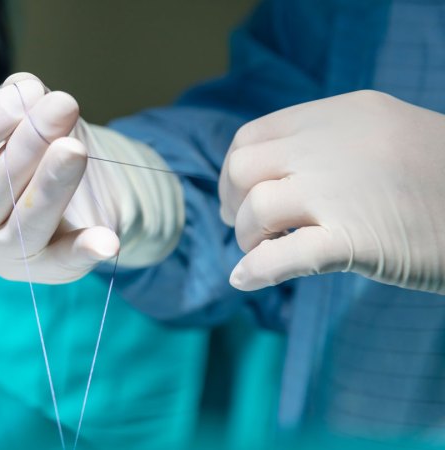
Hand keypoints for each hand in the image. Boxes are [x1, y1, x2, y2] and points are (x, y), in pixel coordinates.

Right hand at [0, 73, 183, 282]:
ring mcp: (2, 256)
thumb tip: (27, 92)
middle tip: (64, 104)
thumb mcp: (19, 119)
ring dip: (51, 186)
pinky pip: (65, 263)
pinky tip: (106, 240)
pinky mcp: (46, 270)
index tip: (26, 92)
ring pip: (25, 226)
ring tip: (75, 150)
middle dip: (29, 143)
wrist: (71, 193)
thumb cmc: (29, 152)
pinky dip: (85, 251)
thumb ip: (16, 102)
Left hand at [219, 90, 444, 292]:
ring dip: (246, 237)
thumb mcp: (382, 134)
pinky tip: (244, 279)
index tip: (240, 194)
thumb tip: (266, 171)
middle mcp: (333, 145)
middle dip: (233, 202)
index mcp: (340, 114)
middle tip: (245, 226)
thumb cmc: (440, 177)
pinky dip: (255, 271)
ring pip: (256, 210)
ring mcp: (342, 192)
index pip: (252, 136)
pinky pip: (283, 257)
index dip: (235, 170)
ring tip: (260, 249)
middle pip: (244, 169)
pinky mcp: (356, 240)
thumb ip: (327, 142)